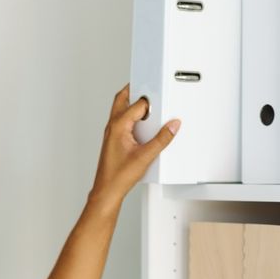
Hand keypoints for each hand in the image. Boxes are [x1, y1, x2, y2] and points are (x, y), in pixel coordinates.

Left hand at [90, 83, 179, 209]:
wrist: (107, 190)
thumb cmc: (118, 176)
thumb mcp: (146, 156)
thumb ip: (162, 139)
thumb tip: (172, 126)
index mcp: (118, 126)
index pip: (137, 104)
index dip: (151, 102)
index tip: (161, 103)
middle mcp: (112, 127)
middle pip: (122, 99)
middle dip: (134, 91)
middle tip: (147, 88)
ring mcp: (111, 133)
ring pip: (120, 109)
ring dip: (132, 104)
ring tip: (147, 106)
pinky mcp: (113, 140)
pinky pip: (121, 121)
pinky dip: (131, 117)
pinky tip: (141, 126)